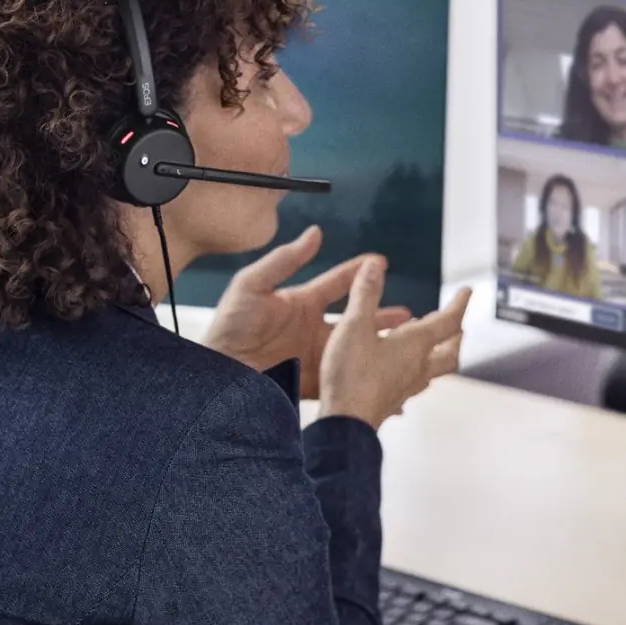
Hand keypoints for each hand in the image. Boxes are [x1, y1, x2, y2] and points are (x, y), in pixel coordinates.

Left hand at [201, 226, 411, 398]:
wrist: (216, 372)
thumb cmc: (226, 325)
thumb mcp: (252, 285)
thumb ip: (285, 259)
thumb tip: (314, 233)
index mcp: (300, 303)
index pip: (338, 283)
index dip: (359, 272)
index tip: (381, 261)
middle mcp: (312, 330)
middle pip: (356, 320)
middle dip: (383, 317)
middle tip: (410, 315)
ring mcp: (314, 357)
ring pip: (356, 351)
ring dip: (380, 351)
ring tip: (406, 350)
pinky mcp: (313, 383)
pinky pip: (344, 383)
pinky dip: (365, 386)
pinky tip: (382, 391)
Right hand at [319, 258, 470, 430]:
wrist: (345, 424)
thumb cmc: (351, 375)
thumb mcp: (354, 326)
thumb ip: (364, 294)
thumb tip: (375, 265)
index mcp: (414, 345)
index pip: (448, 322)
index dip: (459, 304)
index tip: (468, 292)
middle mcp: (417, 367)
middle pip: (449, 352)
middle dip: (455, 336)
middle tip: (458, 327)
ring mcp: (406, 387)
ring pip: (433, 370)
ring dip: (437, 354)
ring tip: (431, 346)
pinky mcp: (391, 401)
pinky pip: (413, 384)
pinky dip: (414, 372)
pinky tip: (401, 374)